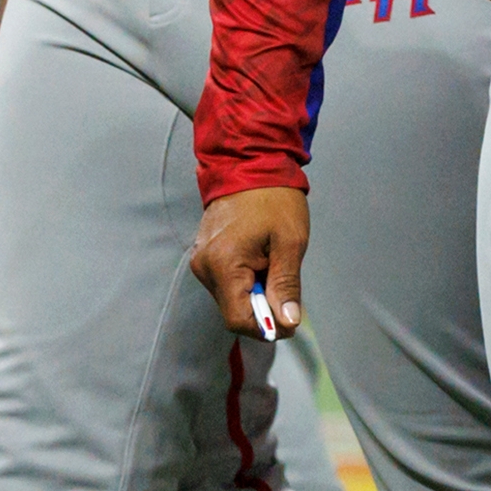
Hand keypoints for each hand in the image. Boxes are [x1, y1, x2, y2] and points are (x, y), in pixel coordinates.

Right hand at [189, 186, 310, 338]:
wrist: (250, 163)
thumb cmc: (274, 199)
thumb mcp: (290, 243)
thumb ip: (286, 286)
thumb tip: (287, 322)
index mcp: (224, 264)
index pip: (238, 320)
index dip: (266, 327)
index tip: (289, 320)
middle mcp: (204, 266)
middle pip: (233, 311)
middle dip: (262, 308)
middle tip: (284, 284)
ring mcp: (200, 260)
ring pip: (230, 298)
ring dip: (254, 293)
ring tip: (271, 262)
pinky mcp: (203, 255)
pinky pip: (225, 282)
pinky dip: (245, 281)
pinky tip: (260, 258)